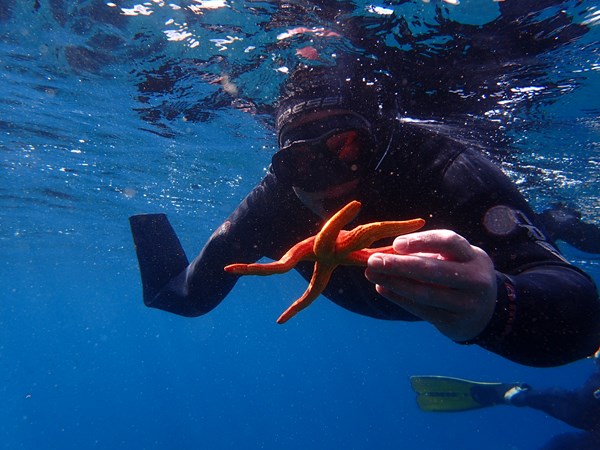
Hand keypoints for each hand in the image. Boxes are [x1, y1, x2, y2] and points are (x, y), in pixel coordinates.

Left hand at [365, 230, 496, 341]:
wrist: (488, 311)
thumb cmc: (461, 275)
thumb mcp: (455, 260)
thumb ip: (428, 254)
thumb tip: (388, 253)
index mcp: (473, 257)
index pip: (449, 242)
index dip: (421, 241)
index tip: (395, 244)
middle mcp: (475, 279)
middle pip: (433, 270)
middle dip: (399, 265)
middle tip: (372, 260)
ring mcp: (467, 303)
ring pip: (424, 293)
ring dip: (394, 283)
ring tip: (372, 274)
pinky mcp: (455, 322)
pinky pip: (422, 310)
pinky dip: (399, 298)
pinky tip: (382, 288)